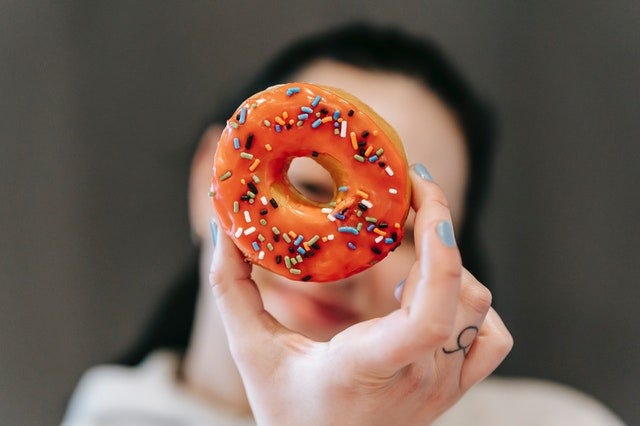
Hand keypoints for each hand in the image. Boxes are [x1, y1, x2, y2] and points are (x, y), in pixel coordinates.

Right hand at [209, 164, 512, 424]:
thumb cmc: (287, 412)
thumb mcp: (251, 350)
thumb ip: (231, 286)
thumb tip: (221, 228)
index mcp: (368, 368)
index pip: (430, 317)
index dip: (439, 254)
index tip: (422, 203)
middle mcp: (418, 379)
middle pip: (461, 293)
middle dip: (439, 226)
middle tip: (408, 189)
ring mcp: (443, 387)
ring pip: (479, 307)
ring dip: (448, 264)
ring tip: (405, 248)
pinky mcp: (454, 389)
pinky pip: (491, 338)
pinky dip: (472, 304)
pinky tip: (429, 297)